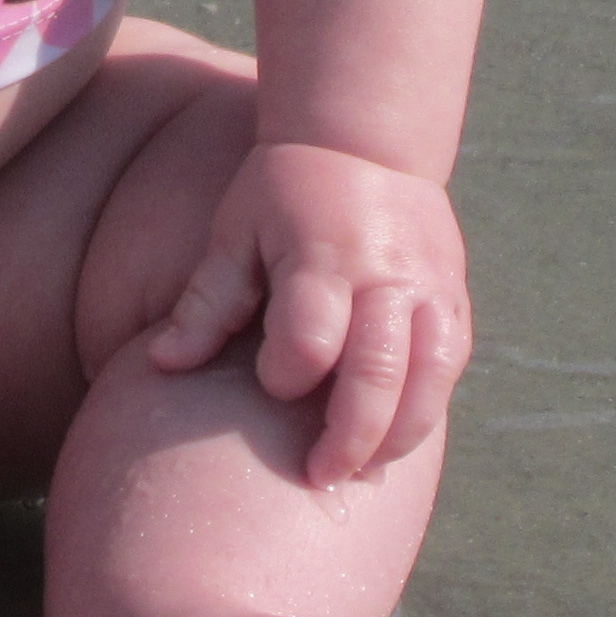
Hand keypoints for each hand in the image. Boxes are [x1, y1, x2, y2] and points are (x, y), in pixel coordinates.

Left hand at [144, 140, 469, 486]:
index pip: (310, 341)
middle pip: (378, 374)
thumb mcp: (235, 232)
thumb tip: (161, 364)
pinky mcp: (454, 295)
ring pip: (430, 379)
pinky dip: (428, 405)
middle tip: (320, 477)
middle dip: (349, 438)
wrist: (367, 139)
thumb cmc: (284, 190)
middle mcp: (385, 275)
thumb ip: (206, 301)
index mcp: (323, 256)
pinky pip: (452, 363)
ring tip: (364, 469)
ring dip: (399, 435)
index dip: (284, 376)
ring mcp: (429, 286)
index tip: (268, 381)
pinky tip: (396, 433)